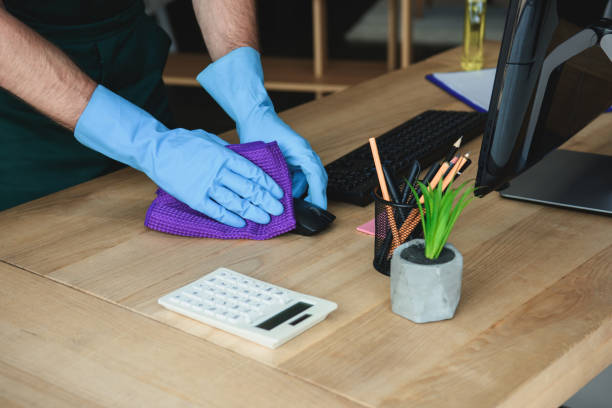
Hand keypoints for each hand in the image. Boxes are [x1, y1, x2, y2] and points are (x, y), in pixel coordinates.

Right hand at [74, 86, 283, 226]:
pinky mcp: (194, 198)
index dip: (268, 184)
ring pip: (236, 202)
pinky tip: (242, 224)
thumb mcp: (209, 138)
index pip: (253, 172)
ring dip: (253, 211)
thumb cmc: (181, 141)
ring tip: (266, 219)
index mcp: (224, 155)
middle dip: (266, 201)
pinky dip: (230, 219)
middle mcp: (218, 171)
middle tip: (279, 209)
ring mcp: (206, 185)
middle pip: (249, 189)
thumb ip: (226, 150)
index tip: (278, 192)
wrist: (154, 148)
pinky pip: (216, 211)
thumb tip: (243, 158)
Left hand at [197, 47, 327, 208]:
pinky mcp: (295, 160)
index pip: (317, 178)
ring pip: (309, 181)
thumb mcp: (265, 156)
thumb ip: (275, 175)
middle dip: (313, 198)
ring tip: (289, 206)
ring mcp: (302, 157)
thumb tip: (280, 197)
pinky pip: (301, 177)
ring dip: (301, 193)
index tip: (317, 211)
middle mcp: (306, 154)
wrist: (255, 116)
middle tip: (307, 216)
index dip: (318, 196)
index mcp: (303, 152)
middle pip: (317, 181)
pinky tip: (284, 195)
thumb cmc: (258, 130)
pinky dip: (295, 187)